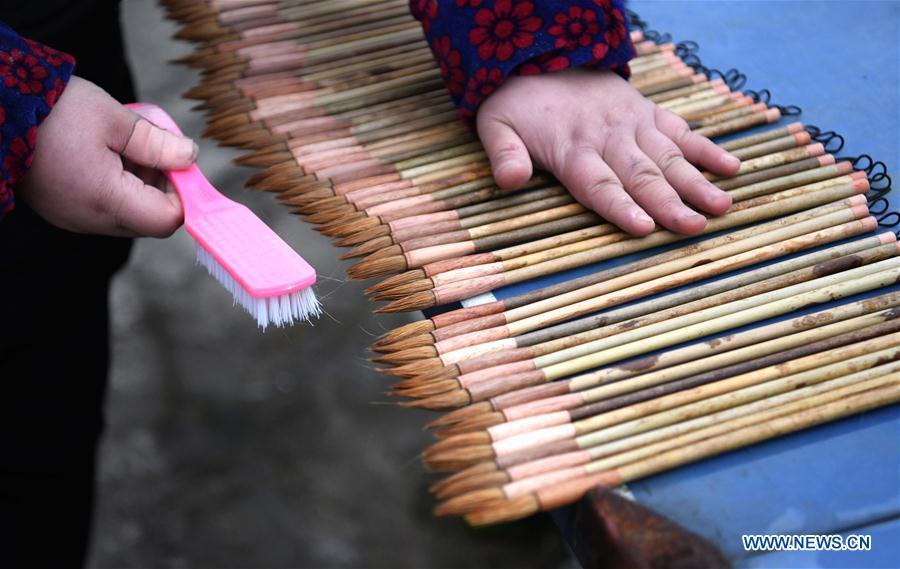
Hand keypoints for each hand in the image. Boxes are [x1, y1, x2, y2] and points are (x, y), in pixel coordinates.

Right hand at [18, 76, 197, 236]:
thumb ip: (157, 143)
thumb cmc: (51, 111)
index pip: (167, 219)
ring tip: (127, 143)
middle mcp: (90, 220)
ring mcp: (74, 218)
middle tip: (156, 146)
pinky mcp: (63, 209)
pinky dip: (117, 183)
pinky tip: (106, 150)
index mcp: (105, 201)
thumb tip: (190, 156)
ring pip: (129, 212)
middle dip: (163, 185)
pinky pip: (105, 206)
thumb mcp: (114, 119)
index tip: (181, 161)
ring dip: (140, 182)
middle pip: (150, 219)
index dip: (184, 192)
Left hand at [476, 68, 740, 235]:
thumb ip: (504, 155)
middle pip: (641, 176)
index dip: (620, 207)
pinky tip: (731, 167)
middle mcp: (607, 138)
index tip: (644, 228)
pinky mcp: (647, 113)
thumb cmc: (517, 103)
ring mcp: (632, 124)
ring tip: (722, 206)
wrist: (541, 54)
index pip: (598, 185)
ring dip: (695, 182)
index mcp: (572, 150)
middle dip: (669, 203)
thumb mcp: (495, 126)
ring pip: (667, 157)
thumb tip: (510, 182)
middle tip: (695, 227)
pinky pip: (680, 130)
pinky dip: (706, 148)